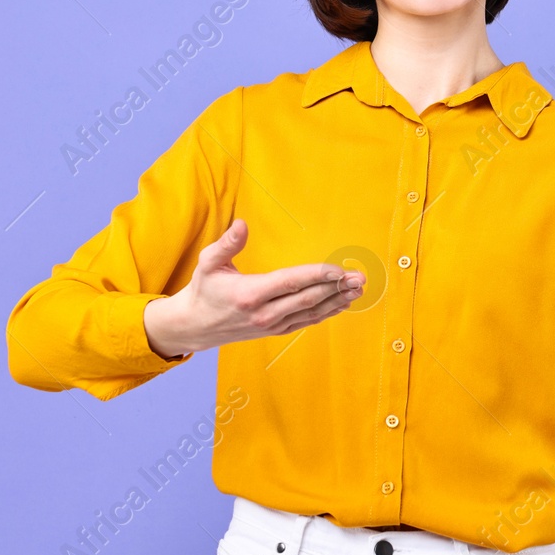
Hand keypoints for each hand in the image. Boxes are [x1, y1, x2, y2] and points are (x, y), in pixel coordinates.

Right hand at [143, 218, 365, 358]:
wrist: (195, 326)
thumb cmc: (204, 290)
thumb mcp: (208, 263)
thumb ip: (227, 244)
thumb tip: (242, 224)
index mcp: (250, 293)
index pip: (291, 282)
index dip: (317, 275)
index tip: (338, 269)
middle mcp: (264, 313)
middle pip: (308, 299)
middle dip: (336, 287)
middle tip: (359, 278)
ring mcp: (271, 325)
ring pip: (311, 312)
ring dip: (337, 301)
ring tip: (358, 290)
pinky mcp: (275, 331)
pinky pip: (305, 321)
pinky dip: (326, 313)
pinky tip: (341, 303)